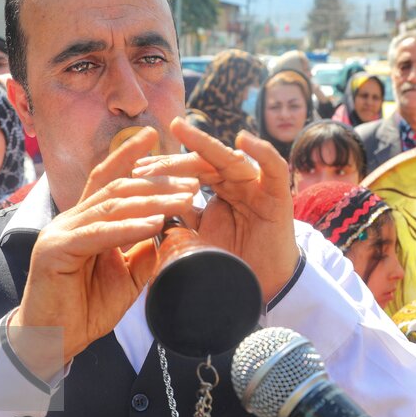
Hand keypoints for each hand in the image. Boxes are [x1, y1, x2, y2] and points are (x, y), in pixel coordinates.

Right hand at [10, 127, 198, 373]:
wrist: (52, 343)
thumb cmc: (86, 309)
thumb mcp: (127, 276)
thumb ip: (144, 251)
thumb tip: (171, 229)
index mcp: (84, 221)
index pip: (107, 179)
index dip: (127, 155)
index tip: (152, 135)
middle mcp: (70, 220)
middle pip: (116, 189)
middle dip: (156, 182)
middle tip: (193, 183)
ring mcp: (59, 233)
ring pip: (110, 207)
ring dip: (151, 202)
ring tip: (184, 201)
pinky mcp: (54, 252)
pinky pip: (97, 235)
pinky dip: (127, 228)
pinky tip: (153, 224)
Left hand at [131, 117, 299, 302]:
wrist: (262, 286)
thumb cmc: (231, 260)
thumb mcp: (199, 235)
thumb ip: (180, 218)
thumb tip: (148, 205)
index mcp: (219, 188)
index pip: (189, 171)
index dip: (164, 170)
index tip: (136, 171)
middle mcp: (237, 181)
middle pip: (204, 162)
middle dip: (174, 160)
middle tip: (146, 161)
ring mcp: (258, 185)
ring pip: (230, 158)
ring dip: (205, 144)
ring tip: (181, 130)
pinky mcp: (279, 195)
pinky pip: (274, 168)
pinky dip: (262, 151)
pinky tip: (243, 140)